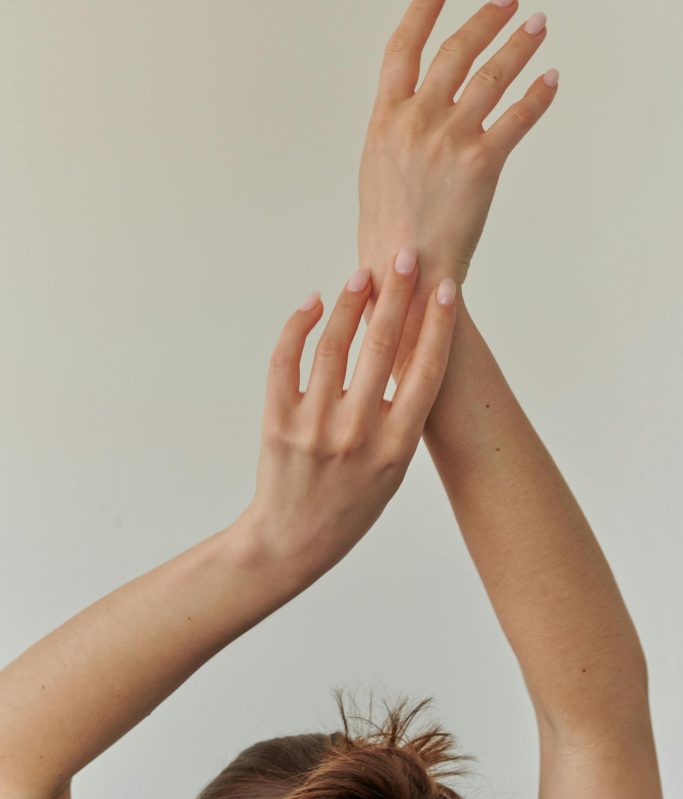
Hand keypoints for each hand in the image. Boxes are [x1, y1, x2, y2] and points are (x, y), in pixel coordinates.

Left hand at [246, 248, 456, 581]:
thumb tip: (407, 349)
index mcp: (396, 446)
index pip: (425, 372)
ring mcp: (314, 426)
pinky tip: (314, 303)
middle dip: (397, 295)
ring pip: (334, 346)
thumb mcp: (395, 468)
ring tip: (363, 274)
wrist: (293, 540)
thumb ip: (403, 415)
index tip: (446, 289)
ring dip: (352, 302)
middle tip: (406, 257)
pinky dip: (299, 325)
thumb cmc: (352, 502)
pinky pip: (286, 360)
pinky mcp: (278, 421)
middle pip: (383, 348)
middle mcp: (358, 433)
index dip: (438, 325)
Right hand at [358, 0, 558, 315]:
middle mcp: (416, 120)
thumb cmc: (388, 227)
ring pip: (491, 77)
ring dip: (518, 46)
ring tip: (536, 24)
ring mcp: (450, 139)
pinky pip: (517, 118)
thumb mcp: (378, 167)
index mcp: (384, 119)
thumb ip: (398, 129)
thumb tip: (418, 105)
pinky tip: (551, 78)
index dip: (421, 11)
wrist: (404, 268)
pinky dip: (537, 95)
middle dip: (485, 20)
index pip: (403, 49)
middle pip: (456, 52)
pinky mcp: (482, 162)